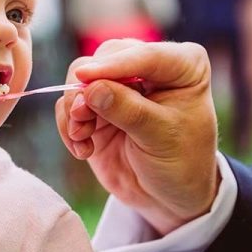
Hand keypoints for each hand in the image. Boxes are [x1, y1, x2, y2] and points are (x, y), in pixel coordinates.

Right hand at [55, 40, 218, 234]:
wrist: (167, 196)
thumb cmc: (181, 163)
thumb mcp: (162, 138)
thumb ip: (128, 110)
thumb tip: (91, 89)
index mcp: (182, 64)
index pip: (144, 56)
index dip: (113, 65)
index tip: (85, 76)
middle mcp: (148, 66)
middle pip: (104, 57)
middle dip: (87, 89)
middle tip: (81, 118)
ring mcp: (119, 83)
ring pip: (79, 77)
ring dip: (75, 110)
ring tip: (82, 139)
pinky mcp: (95, 104)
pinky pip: (68, 104)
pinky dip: (68, 125)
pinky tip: (84, 150)